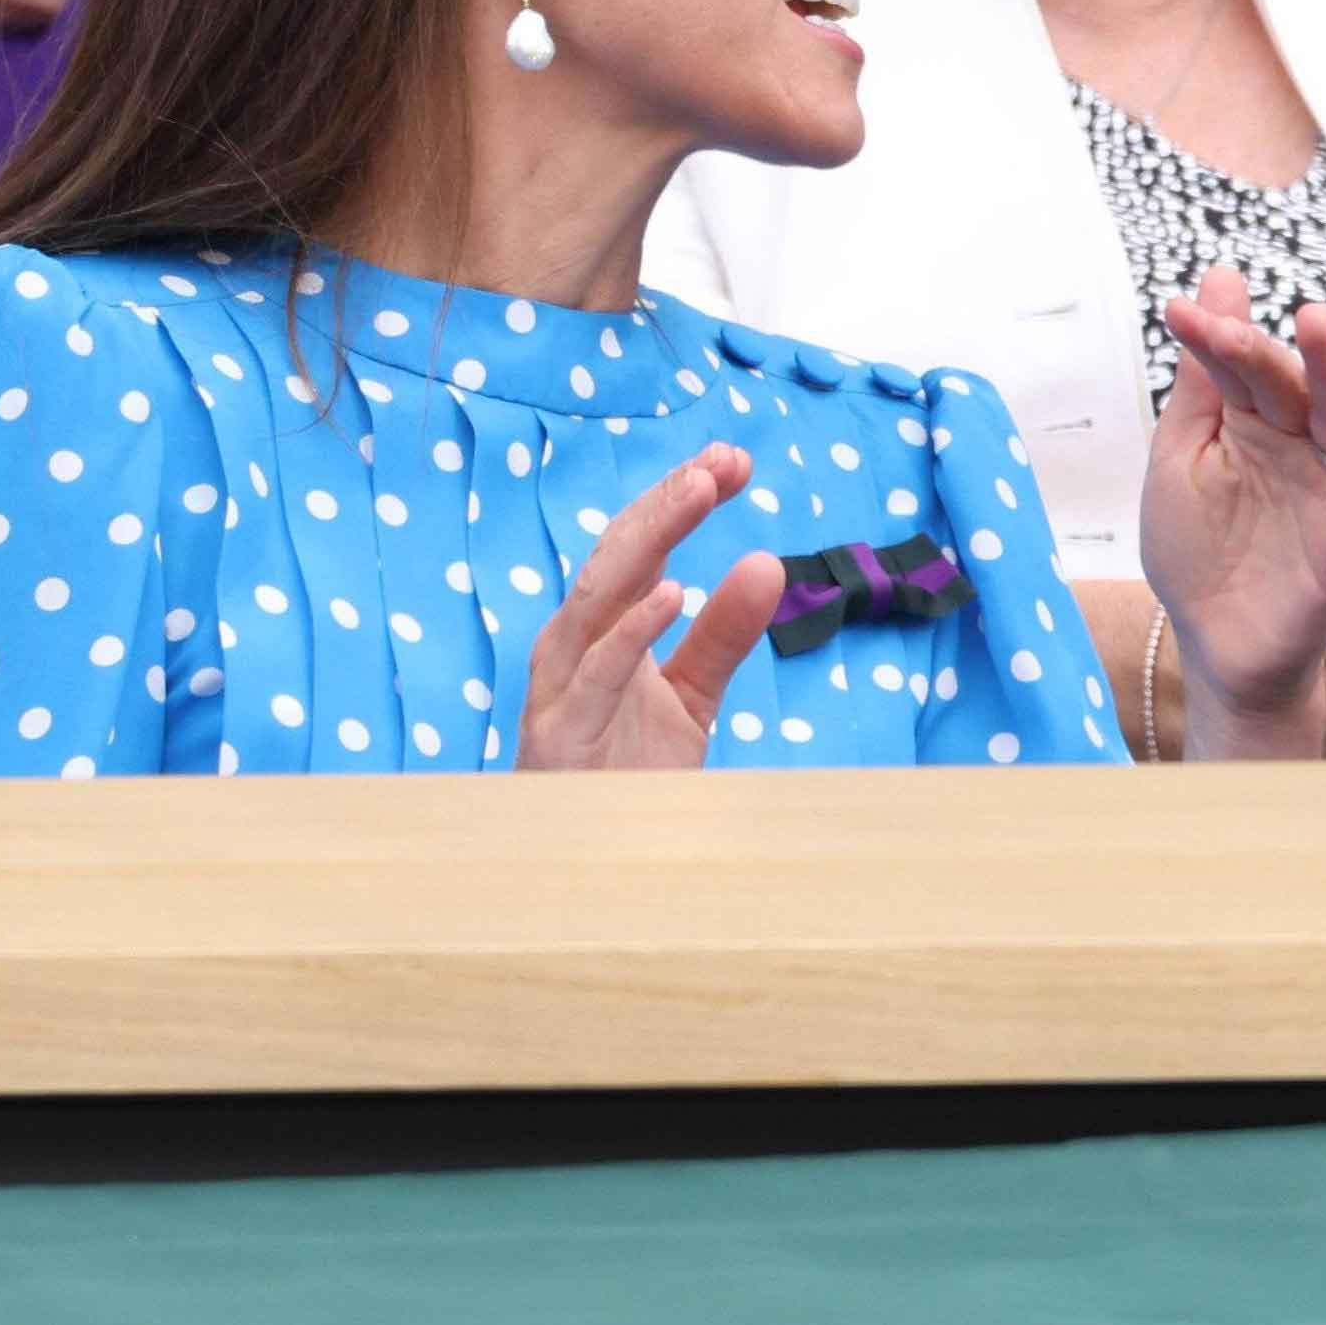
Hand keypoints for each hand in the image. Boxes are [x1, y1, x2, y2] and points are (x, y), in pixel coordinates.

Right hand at [518, 441, 781, 768]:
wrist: (593, 864)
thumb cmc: (629, 775)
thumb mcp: (692, 697)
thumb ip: (724, 634)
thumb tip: (766, 562)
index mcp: (599, 628)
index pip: (638, 546)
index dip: (680, 499)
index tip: (736, 462)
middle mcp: (572, 645)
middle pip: (616, 556)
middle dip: (668, 503)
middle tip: (722, 461)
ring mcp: (560, 686)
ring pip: (599, 596)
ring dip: (650, 539)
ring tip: (698, 493)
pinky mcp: (561, 732)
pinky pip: (599, 672)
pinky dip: (632, 630)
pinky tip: (674, 592)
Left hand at [1140, 270, 1325, 759]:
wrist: (1217, 650)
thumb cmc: (1198, 557)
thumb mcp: (1179, 461)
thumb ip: (1199, 384)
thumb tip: (1212, 286)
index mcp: (1253, 422)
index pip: (1238, 366)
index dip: (1210, 337)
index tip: (1175, 309)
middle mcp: (1297, 444)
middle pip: (1291, 382)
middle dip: (1263, 345)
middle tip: (1228, 318)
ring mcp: (1325, 488)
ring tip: (1314, 326)